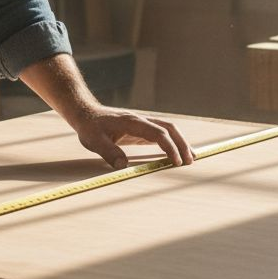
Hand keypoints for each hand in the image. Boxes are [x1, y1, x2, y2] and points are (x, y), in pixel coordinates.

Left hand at [70, 107, 195, 169]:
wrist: (86, 113)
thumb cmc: (90, 127)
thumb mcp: (94, 141)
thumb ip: (108, 151)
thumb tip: (122, 165)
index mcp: (133, 122)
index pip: (158, 133)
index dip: (169, 147)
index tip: (176, 161)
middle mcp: (142, 121)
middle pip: (169, 129)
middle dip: (182, 144)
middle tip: (190, 161)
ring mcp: (143, 124)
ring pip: (168, 130)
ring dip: (180, 142)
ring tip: (191, 158)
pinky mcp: (141, 129)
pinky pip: (162, 134)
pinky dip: (172, 143)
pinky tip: (177, 154)